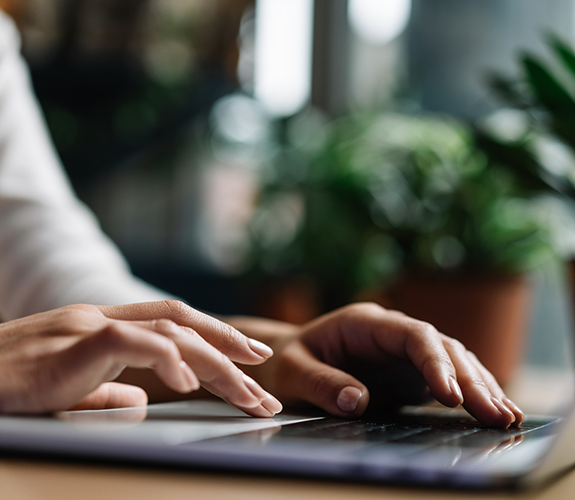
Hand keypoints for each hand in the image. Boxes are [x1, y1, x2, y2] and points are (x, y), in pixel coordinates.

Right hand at [0, 301, 281, 415]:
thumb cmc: (7, 384)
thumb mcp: (67, 387)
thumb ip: (107, 389)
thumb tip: (142, 400)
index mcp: (106, 327)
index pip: (174, 322)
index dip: (216, 336)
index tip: (250, 357)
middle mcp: (104, 318)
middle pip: (183, 324)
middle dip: (229, 346)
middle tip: (266, 370)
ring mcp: (88, 326)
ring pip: (169, 332)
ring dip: (215, 362)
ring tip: (248, 391)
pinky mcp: (71, 344)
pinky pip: (130, 344)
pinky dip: (166, 359)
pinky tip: (190, 384)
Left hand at [231, 303, 523, 427]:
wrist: (288, 359)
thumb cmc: (287, 362)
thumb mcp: (292, 372)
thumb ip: (321, 383)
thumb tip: (356, 401)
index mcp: (365, 323)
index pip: (412, 335)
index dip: (435, 361)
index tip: (450, 394)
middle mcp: (391, 332)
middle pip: (441, 347)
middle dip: (470, 379)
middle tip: (495, 413)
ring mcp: (403, 351)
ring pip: (451, 360)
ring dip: (479, 385)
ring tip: (506, 416)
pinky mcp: (408, 371)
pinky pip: (446, 378)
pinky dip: (470, 392)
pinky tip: (493, 410)